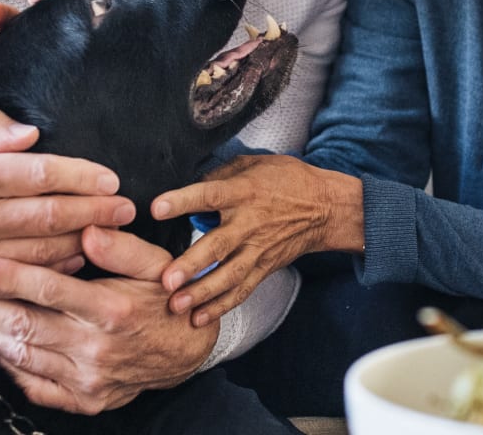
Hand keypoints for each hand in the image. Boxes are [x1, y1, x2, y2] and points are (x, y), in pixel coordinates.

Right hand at [0, 106, 134, 295]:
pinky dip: (54, 269)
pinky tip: (77, 256)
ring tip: (112, 232)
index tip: (111, 178)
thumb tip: (32, 134)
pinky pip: (20, 278)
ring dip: (82, 242)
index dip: (81, 176)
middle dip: (96, 212)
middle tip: (127, 208)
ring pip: (40, 251)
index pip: (38, 174)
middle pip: (48, 216)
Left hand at [0, 226, 220, 413]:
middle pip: (26, 327)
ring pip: (24, 357)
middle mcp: (98, 349)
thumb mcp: (157, 263)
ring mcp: (89, 379)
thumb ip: (122, 247)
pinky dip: (8, 368)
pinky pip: (37, 387)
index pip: (50, 290)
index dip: (10, 278)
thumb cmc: (167, 297)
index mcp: (114, 309)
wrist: (190, 351)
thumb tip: (87, 228)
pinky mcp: (85, 400)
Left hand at [152, 155, 364, 325]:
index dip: (183, 201)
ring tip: (176, 306)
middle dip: (192, 265)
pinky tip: (198, 319)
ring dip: (202, 293)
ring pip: (228, 275)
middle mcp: (249, 223)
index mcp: (244, 192)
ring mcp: (258, 250)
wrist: (325, 208)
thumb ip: (221, 173)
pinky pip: (241, 291)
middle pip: (218, 246)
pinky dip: (221, 306)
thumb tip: (190, 181)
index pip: (210, 195)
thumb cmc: (288, 180)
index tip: (157, 209)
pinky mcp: (264, 268)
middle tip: (167, 280)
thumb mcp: (255, 163)